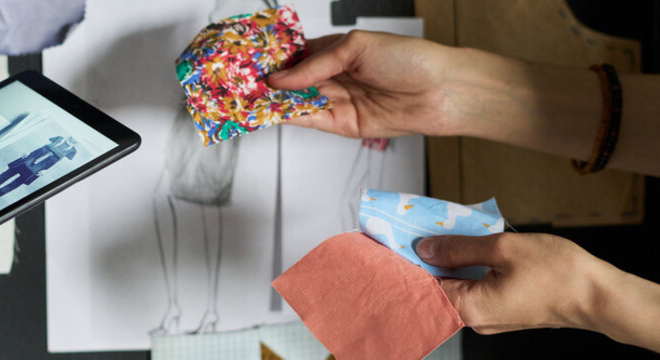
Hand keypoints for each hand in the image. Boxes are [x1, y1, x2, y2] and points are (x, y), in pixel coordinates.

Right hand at [267, 30, 459, 137]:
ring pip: (298, 102)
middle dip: (269, 83)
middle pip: (293, 82)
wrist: (443, 92)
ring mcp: (339, 101)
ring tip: (249, 100)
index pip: (296, 56)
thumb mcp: (356, 48)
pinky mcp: (344, 125)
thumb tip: (282, 77)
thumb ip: (316, 64)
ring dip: (275, 102)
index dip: (274, 60)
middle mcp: (335, 76)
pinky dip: (290, 118)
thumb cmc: (410, 59)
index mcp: (337, 51)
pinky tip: (273, 112)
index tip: (250, 63)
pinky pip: (311, 121)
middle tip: (242, 84)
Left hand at [417, 233, 659, 351]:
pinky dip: (468, 268)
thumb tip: (426, 248)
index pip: (422, 286)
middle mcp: (475, 319)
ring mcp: (490, 317)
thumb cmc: (558, 273)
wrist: (599, 296)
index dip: (407, 262)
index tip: (393, 240)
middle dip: (427, 258)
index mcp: (469, 308)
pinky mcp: (503, 310)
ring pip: (457, 285)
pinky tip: (469, 247)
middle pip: (437, 286)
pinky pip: (476, 288)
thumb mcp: (503, 249)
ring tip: (442, 233)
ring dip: (449, 261)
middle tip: (418, 229)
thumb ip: (459, 248)